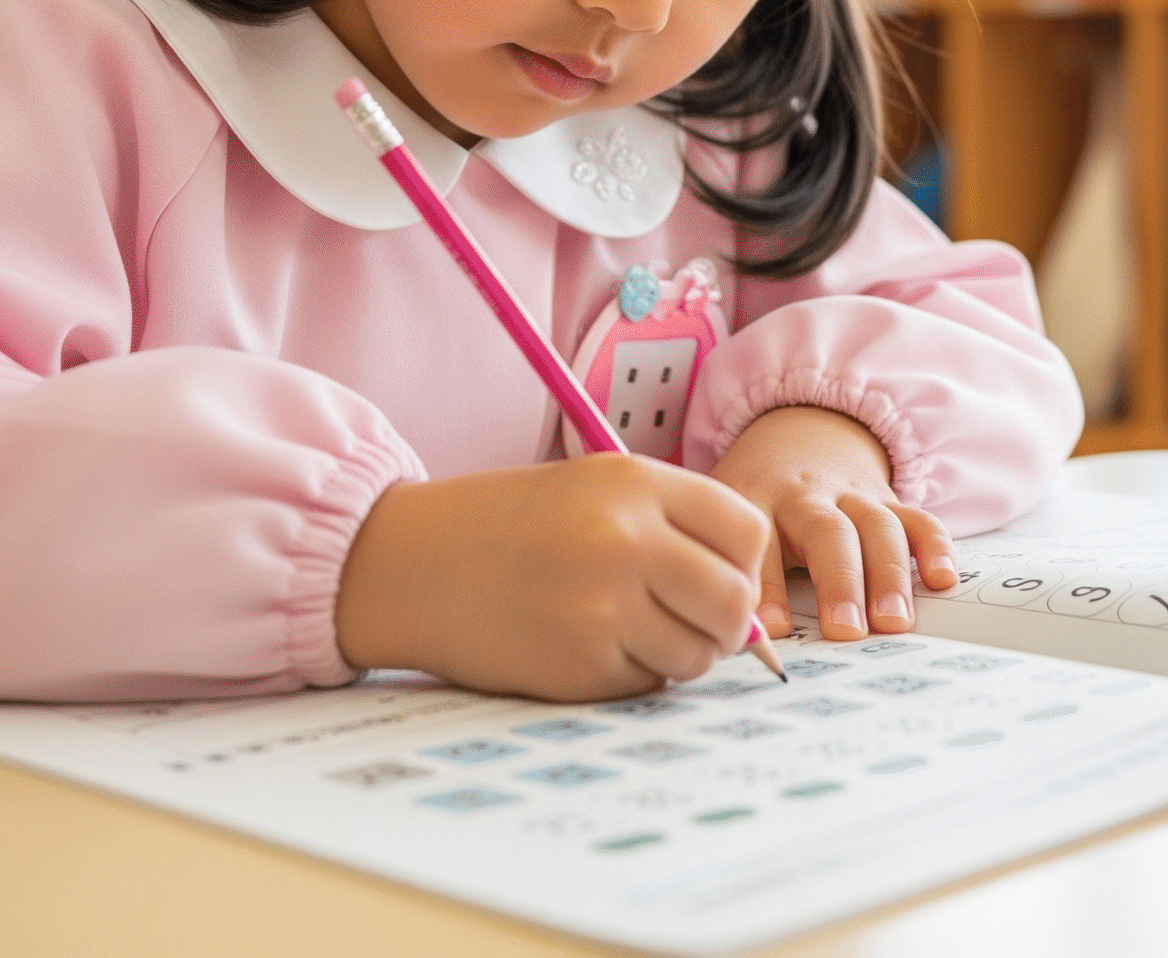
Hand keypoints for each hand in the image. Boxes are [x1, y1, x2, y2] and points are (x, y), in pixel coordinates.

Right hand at [334, 455, 768, 700]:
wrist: (417, 563)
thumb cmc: (514, 523)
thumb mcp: (597, 489)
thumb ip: (675, 528)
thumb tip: (750, 605)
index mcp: (636, 483)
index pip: (746, 532)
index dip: (741, 561)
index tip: (717, 571)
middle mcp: (626, 541)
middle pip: (734, 603)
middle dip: (724, 622)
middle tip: (687, 617)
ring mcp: (603, 608)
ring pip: (697, 655)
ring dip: (677, 652)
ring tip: (627, 626)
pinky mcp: (579, 668)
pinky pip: (645, 683)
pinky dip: (628, 673)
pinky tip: (583, 642)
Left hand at [709, 405, 956, 641]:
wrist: (794, 431)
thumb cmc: (755, 496)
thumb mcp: (727, 521)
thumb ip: (728, 569)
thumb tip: (735, 638)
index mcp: (758, 499)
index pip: (761, 544)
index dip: (767, 587)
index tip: (774, 630)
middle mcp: (808, 495)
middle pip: (828, 532)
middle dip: (839, 582)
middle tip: (845, 631)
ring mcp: (853, 495)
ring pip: (877, 526)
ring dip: (887, 574)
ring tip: (893, 622)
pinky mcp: (888, 500)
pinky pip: (917, 518)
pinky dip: (934, 546)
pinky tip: (942, 579)